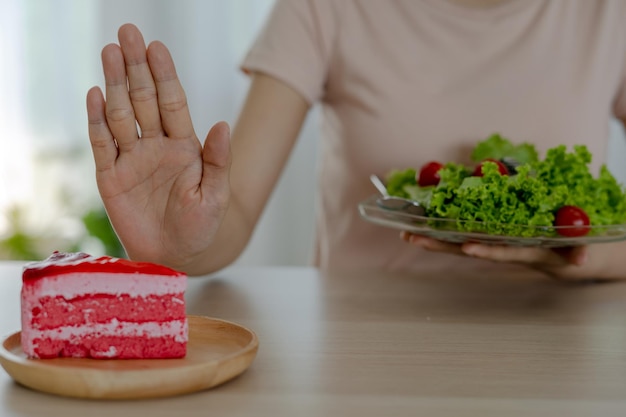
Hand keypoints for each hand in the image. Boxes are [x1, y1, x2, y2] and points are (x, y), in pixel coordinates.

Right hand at [86, 24, 230, 267]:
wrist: (175, 256)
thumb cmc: (201, 226)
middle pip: (144, 99)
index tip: (157, 47)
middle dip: (136, 67)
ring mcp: (132, 158)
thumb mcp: (216, 195)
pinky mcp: (110, 176)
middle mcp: (156, 145)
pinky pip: (102, 143)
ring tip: (109, 52)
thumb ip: (218, 161)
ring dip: (114, 84)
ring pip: (121, 114)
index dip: (165, 76)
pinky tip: (95, 94)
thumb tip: (222, 124)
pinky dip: (97, 120)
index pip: (173, 102)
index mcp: (184, 146)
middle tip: (127, 33)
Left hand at [400, 231, 611, 280]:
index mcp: (525, 253)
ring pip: (461, 243)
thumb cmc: (575, 252)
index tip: (468, 247)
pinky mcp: (492, 240)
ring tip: (408, 235)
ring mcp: (495, 246)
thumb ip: (579, 254)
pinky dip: (446, 230)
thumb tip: (582, 259)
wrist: (570, 259)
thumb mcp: (580, 253)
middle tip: (412, 238)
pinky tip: (425, 225)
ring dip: (435, 239)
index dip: (487, 250)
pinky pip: (465, 235)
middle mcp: (503, 251)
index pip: (503, 252)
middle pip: (468, 248)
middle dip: (440, 245)